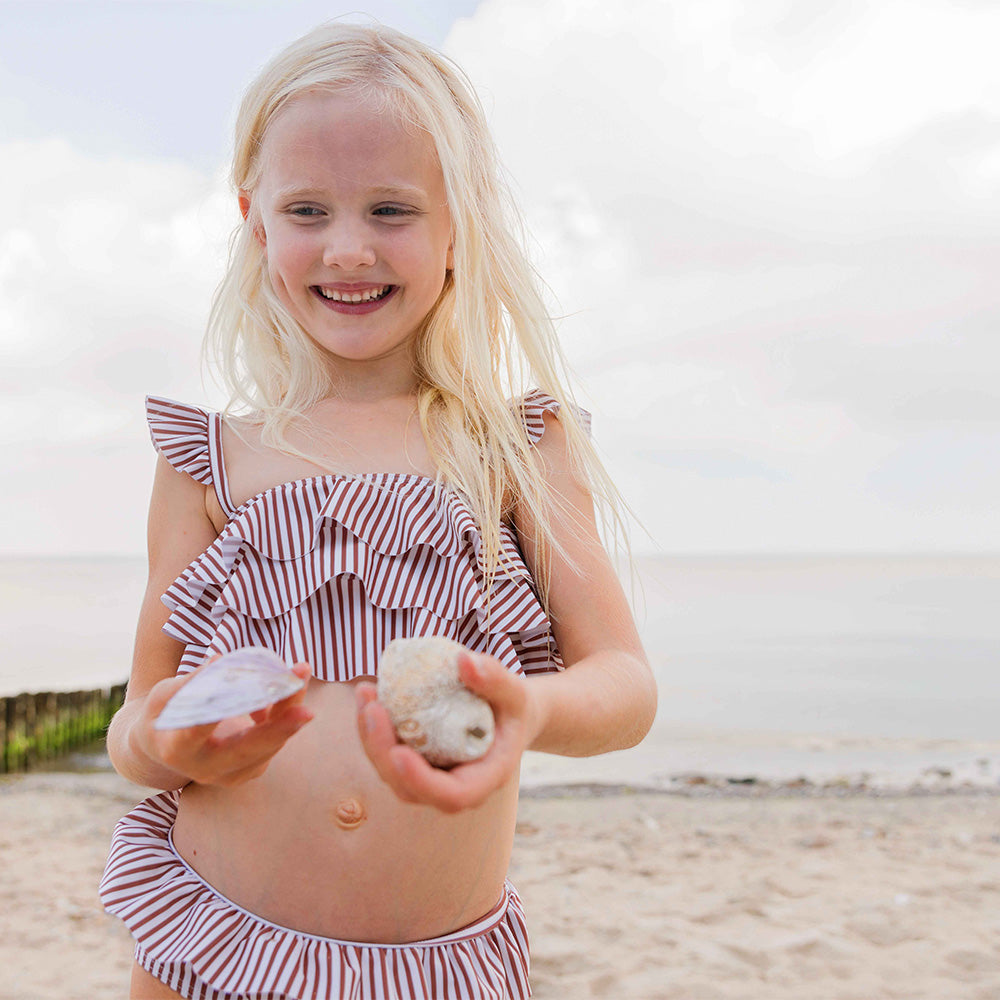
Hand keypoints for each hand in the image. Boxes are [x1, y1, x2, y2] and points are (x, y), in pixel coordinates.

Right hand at [135, 659, 313, 786]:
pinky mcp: (249, 769)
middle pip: (245, 749)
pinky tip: (291, 685)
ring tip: (301, 671)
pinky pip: (274, 741)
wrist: (165, 748)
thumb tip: (220, 661)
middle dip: (279, 728)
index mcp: (176, 748)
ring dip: (290, 708)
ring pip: (268, 743)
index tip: (232, 696)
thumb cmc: (163, 714)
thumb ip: (192, 681)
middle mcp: (204, 768)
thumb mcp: (164, 694)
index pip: (194, 733)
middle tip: (307, 710)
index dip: (214, 718)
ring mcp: (229, 774)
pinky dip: (285, 712)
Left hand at [356, 651, 538, 812]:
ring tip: (366, 694)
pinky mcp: (416, 763)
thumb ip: (495, 678)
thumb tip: (463, 659)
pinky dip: (373, 728)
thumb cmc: (514, 705)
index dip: (421, 781)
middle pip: (409, 788)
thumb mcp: (515, 691)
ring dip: (370, 737)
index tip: (399, 752)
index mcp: (485, 778)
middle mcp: (454, 786)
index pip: (451, 795)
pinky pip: (387, 755)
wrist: (508, 715)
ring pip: (391, 773)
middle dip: (382, 752)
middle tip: (372, 709)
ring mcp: (431, 778)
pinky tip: (368, 695)